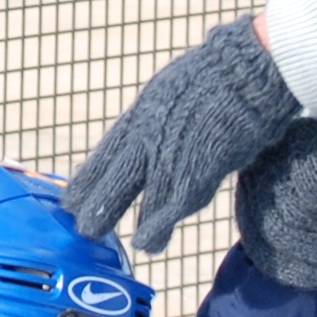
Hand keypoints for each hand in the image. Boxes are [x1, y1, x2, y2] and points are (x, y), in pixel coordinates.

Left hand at [64, 17, 301, 254]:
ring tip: (128, 244)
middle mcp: (148, 137)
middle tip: (83, 229)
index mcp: (140, 115)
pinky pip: (173, 206)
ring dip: (135, 223)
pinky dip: (159, 227)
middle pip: (114, 180)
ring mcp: (171, 154)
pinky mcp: (198, 170)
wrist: (244, 72)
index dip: (89, 180)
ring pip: (144, 198)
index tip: (71, 200)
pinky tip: (148, 244)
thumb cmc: (216, 76)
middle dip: (98, 207)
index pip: (106, 155)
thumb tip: (146, 139)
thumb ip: (155, 120)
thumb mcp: (169, 92)